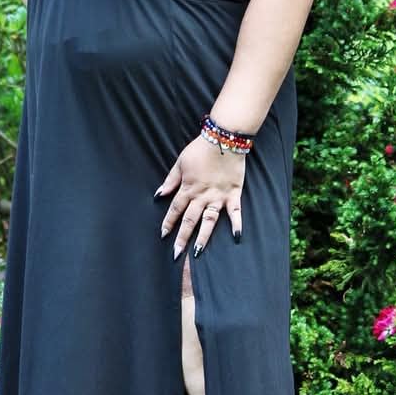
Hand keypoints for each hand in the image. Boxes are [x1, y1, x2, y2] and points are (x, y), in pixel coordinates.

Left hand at [156, 134, 244, 261]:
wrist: (223, 140)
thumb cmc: (200, 150)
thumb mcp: (180, 163)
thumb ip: (171, 181)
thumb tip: (158, 195)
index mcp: (188, 188)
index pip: (175, 210)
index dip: (168, 223)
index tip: (163, 235)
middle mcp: (202, 196)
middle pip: (190, 220)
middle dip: (182, 238)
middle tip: (176, 254)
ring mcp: (218, 197)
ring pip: (209, 221)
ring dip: (203, 237)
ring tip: (198, 252)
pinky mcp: (233, 194)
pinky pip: (235, 212)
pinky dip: (236, 224)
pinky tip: (237, 237)